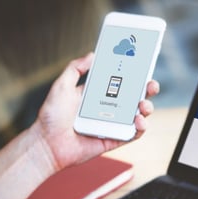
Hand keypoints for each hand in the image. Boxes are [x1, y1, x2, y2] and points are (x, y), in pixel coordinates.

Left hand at [33, 52, 158, 169]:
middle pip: (134, 96)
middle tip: (150, 85)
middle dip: (147, 89)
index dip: (134, 74)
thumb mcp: (61, 86)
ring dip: (147, 108)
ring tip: (143, 105)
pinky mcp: (114, 140)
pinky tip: (139, 121)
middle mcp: (108, 108)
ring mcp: (112, 124)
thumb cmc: (51, 117)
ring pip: (138, 115)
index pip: (121, 81)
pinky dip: (141, 127)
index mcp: (98, 94)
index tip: (142, 65)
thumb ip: (75, 68)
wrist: (47, 143)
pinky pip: (133, 134)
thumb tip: (92, 55)